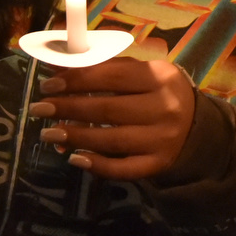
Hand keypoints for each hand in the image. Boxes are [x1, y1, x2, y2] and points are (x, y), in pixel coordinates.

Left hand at [30, 56, 196, 179]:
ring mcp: (161, 139)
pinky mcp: (157, 164)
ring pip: (111, 140)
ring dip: (75, 137)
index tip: (48, 84)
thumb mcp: (142, 73)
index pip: (111, 78)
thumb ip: (106, 68)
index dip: (77, 80)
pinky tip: (75, 158)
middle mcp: (163, 108)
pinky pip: (122, 168)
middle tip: (39, 108)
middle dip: (68, 108)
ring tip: (48, 134)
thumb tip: (61, 66)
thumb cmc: (159, 92)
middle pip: (107, 109)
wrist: (196, 126)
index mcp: (159, 77)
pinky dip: (96, 165)